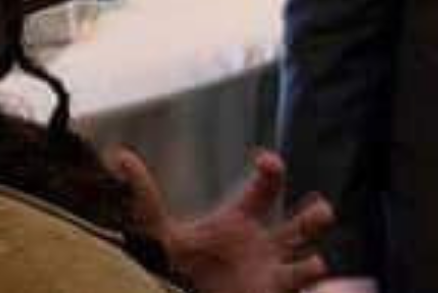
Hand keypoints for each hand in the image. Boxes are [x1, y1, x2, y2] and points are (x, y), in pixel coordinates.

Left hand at [112, 148, 333, 292]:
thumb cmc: (168, 264)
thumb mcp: (153, 230)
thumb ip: (143, 196)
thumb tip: (119, 158)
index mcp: (241, 219)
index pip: (268, 185)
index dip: (273, 169)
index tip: (266, 161)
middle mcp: (262, 243)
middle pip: (304, 222)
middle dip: (317, 215)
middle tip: (318, 212)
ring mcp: (270, 274)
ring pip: (308, 263)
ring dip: (314, 265)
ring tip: (314, 266)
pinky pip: (299, 292)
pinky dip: (309, 291)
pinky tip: (308, 286)